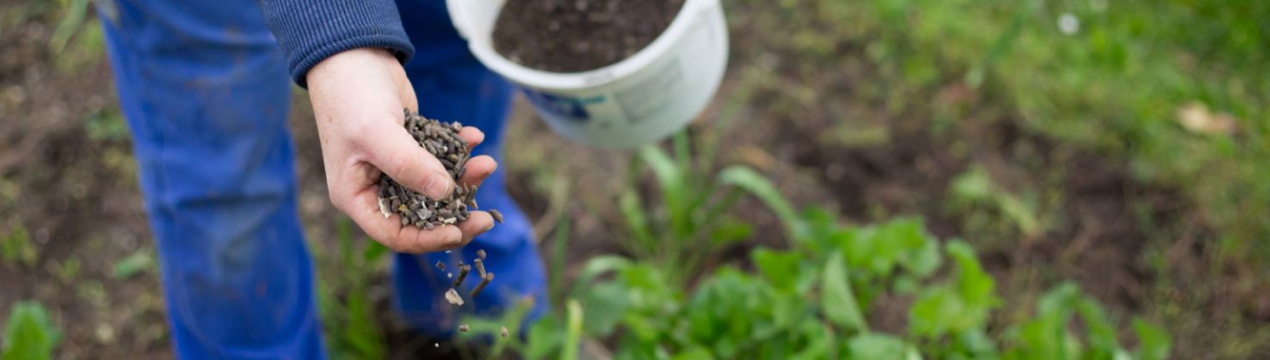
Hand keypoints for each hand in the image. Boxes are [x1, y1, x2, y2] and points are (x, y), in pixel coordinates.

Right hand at [307, 48, 497, 252]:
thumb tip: (446, 193)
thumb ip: (409, 166)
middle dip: (456, 214)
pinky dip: (459, 150)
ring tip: (487, 162)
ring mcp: (395, 167)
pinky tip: (474, 136)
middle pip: (422, 217)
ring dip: (464, 178)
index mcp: (357, 197)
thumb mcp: (378, 133)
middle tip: (487, 216)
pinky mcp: (412, 146)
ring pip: (436, 188)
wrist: (352, 54)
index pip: (396, 233)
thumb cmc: (352, 96)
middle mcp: (376, 187)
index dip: (428, 239)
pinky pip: (441, 158)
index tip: (459, 232)